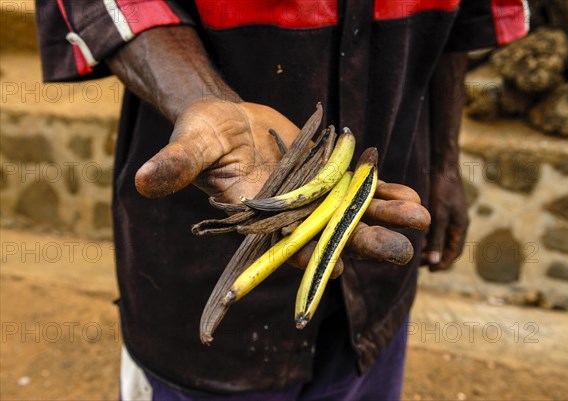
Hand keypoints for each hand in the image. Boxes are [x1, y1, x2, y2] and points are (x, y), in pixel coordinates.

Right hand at [135, 99, 430, 267]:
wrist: (228, 118)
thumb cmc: (205, 133)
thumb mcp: (192, 144)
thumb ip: (177, 164)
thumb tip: (143, 181)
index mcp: (258, 216)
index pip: (284, 242)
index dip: (310, 251)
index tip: (341, 260)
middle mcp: (290, 214)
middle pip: (329, 232)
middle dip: (364, 241)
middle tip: (403, 252)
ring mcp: (313, 195)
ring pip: (351, 212)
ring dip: (385, 216)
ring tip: (422, 217)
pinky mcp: (327, 176)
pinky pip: (358, 188)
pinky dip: (383, 191)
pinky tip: (411, 195)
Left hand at [422, 169, 468, 271]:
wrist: (442, 166)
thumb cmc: (442, 190)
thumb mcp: (438, 216)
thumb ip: (436, 239)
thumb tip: (434, 261)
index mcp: (460, 227)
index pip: (454, 253)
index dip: (442, 263)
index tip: (429, 270)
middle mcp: (458, 223)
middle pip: (447, 247)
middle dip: (434, 257)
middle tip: (418, 263)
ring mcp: (451, 216)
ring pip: (441, 238)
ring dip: (430, 246)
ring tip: (415, 251)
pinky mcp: (444, 209)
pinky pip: (437, 228)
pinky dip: (428, 235)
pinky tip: (416, 235)